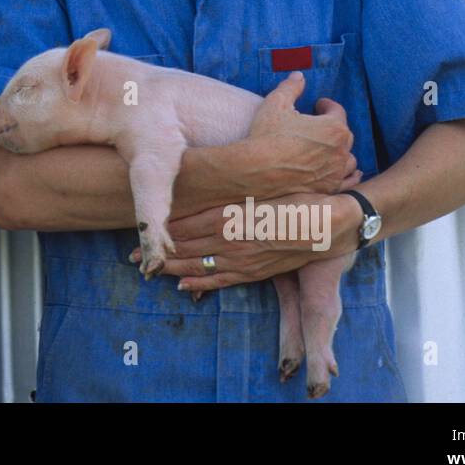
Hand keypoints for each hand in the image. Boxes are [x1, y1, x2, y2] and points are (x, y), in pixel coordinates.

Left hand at [128, 193, 356, 293]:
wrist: (333, 222)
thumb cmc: (296, 195)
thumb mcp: (256, 187)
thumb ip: (226, 191)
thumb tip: (192, 178)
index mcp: (229, 217)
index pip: (184, 225)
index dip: (160, 230)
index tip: (140, 231)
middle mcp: (232, 241)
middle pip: (186, 247)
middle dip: (158, 253)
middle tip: (131, 257)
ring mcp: (243, 259)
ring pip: (199, 266)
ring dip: (173, 269)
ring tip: (148, 271)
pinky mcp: (256, 270)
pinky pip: (223, 280)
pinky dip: (201, 282)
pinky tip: (183, 286)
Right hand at [243, 71, 360, 196]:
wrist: (255, 170)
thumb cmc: (266, 135)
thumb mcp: (276, 103)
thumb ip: (291, 87)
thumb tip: (299, 75)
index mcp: (333, 127)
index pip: (337, 111)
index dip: (326, 105)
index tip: (318, 105)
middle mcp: (340, 151)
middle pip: (345, 135)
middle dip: (333, 128)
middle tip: (318, 126)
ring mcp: (335, 172)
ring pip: (348, 159)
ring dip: (340, 152)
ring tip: (328, 150)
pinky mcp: (328, 189)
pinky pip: (347, 181)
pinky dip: (347, 175)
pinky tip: (343, 172)